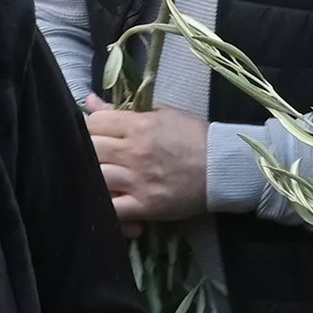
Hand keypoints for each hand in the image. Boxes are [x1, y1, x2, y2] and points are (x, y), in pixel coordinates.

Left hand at [83, 95, 209, 222]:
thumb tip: (90, 102)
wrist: (223, 167)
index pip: (94, 123)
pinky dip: (104, 208)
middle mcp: (134, 152)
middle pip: (89, 149)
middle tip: (98, 157)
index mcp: (138, 125)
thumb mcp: (162, 115)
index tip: (97, 134)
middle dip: (88, 152)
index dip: (90, 128)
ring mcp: (137, 181)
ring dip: (93, 178)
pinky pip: (112, 210)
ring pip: (95, 178)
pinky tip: (108, 203)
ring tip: (102, 179)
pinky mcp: (145, 206)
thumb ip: (123, 110)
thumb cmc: (194, 137)